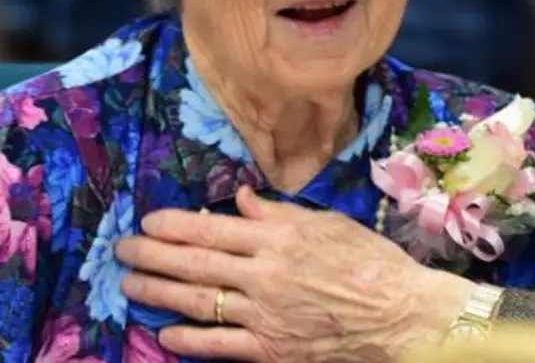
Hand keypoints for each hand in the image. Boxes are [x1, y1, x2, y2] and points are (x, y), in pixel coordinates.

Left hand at [115, 186, 475, 361]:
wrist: (400, 314)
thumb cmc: (371, 261)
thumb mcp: (331, 223)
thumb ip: (282, 213)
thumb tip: (243, 198)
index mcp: (281, 238)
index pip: (214, 228)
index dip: (176, 224)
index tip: (150, 220)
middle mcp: (265, 273)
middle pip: (197, 262)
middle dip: (153, 254)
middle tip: (124, 249)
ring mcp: (265, 314)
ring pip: (199, 300)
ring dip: (159, 291)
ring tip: (130, 284)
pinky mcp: (270, 349)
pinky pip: (218, 344)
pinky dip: (188, 338)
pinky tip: (166, 332)